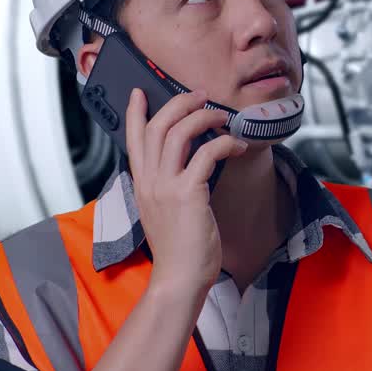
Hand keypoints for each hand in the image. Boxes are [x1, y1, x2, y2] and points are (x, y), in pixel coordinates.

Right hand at [125, 87, 247, 296]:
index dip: (136, 113)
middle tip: (201, 97)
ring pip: (179, 133)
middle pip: (158, 126)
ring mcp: (166, 187)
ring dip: (203, 117)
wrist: (179, 278)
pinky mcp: (188, 194)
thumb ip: (167, 187)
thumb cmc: (179, 249)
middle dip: (180, 104)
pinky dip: (225, 143)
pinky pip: (206, 154)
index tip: (140, 92)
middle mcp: (149, 181)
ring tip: (222, 116)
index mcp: (141, 185)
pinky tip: (238, 146)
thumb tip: (187, 164)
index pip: (133, 139)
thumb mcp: (163, 212)